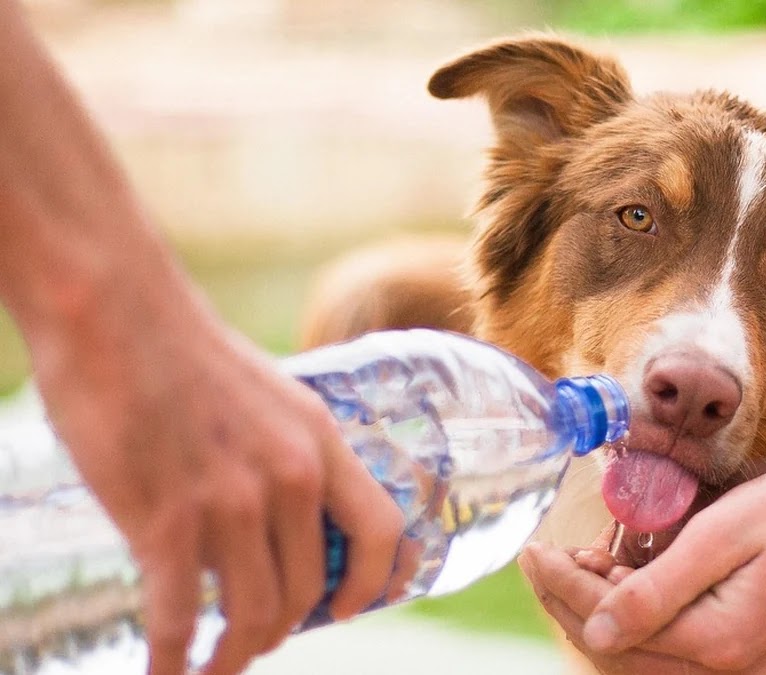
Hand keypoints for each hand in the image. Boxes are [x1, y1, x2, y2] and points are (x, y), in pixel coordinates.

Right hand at [29, 283, 406, 674]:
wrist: (116, 313)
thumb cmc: (184, 351)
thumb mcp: (269, 397)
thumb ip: (284, 454)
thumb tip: (277, 515)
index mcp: (321, 440)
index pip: (382, 530)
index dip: (374, 582)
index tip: (350, 609)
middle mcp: (290, 475)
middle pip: (308, 589)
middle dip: (282, 629)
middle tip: (254, 640)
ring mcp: (232, 501)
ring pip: (255, 613)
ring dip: (236, 654)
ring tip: (214, 667)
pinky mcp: (166, 520)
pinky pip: (182, 617)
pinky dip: (175, 660)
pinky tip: (167, 672)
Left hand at [521, 465, 765, 673]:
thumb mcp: (724, 534)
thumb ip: (658, 588)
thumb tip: (595, 633)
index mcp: (722, 642)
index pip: (615, 626)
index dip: (564, 589)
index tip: (533, 551)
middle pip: (625, 656)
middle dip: (574, 607)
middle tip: (548, 561)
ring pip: (649, 666)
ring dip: (608, 622)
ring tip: (586, 570)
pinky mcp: (759, 668)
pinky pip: (682, 663)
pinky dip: (647, 631)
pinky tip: (633, 591)